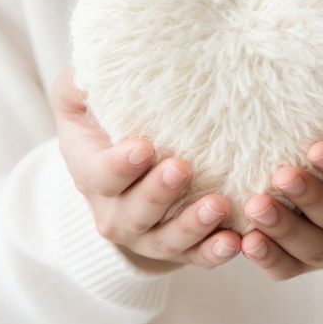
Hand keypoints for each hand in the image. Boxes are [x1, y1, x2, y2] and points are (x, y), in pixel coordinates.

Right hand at [49, 66, 241, 272]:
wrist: (129, 157)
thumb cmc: (107, 114)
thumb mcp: (85, 93)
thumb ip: (85, 79)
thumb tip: (92, 67)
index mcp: (90, 170)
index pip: (99, 175)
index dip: (119, 166)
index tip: (144, 147)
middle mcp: (114, 210)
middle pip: (132, 213)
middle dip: (157, 194)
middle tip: (182, 169)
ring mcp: (147, 233)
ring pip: (165, 240)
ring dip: (192, 227)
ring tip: (219, 207)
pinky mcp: (180, 246)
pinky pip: (196, 256)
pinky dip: (215, 253)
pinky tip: (237, 242)